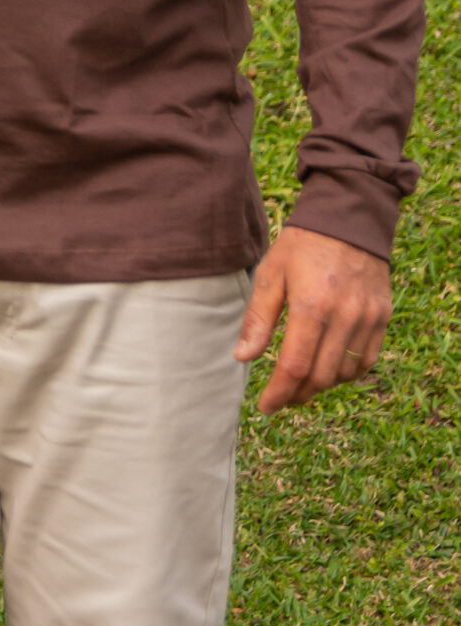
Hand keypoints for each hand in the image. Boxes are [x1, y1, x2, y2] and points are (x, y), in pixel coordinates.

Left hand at [235, 224, 390, 410]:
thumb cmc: (302, 245)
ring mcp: (367, 318)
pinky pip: (367, 360)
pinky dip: (347, 373)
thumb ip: (258, 318)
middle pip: (321, 376)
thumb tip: (242, 357)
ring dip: (321, 385)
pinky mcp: (382, 317)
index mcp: (311, 306)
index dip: (279, 393)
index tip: (266, 407)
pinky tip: (329, 370)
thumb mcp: (271, 274)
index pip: (295, 366)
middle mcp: (343, 316)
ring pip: (345, 373)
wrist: (348, 218)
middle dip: (298, 394)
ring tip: (301, 383)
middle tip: (281, 398)